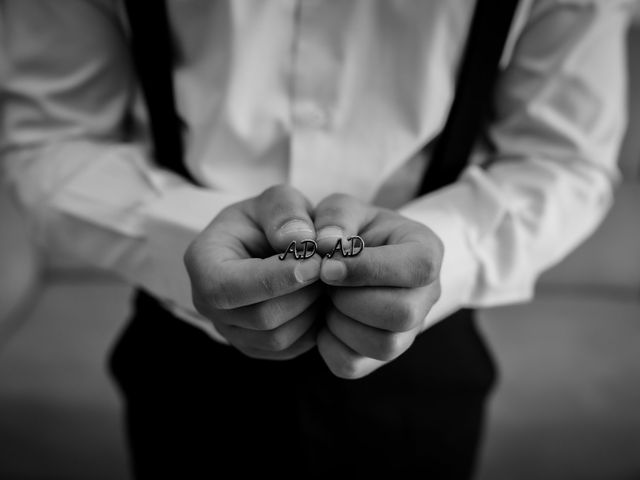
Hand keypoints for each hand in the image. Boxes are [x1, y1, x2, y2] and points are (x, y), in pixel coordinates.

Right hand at [184, 185, 322, 359]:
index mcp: (202, 262)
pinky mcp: (254, 347)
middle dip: (303, 293)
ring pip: (278, 339)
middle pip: (260, 317)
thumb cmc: (270, 219)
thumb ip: (286, 212)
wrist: (268, 243)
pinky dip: (313, 327)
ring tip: (325, 281)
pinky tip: (319, 298)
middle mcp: (207, 304)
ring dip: (312, 310)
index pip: (231, 286)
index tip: (316, 262)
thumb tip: (299, 242)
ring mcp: (229, 331)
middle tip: (329, 270)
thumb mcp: (277, 199)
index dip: (277, 278)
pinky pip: (290, 350)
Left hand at [314, 194, 442, 378]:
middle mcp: (426, 295)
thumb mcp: (342, 208)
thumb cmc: (349, 228)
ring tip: (328, 299)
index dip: (367, 270)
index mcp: (426, 252)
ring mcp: (408, 330)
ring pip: (383, 345)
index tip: (328, 265)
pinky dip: (328, 344)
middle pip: (402, 314)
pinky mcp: (380, 354)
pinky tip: (325, 318)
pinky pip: (352, 365)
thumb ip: (335, 217)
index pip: (416, 268)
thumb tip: (326, 244)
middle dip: (351, 299)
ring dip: (340, 322)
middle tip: (327, 283)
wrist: (345, 257)